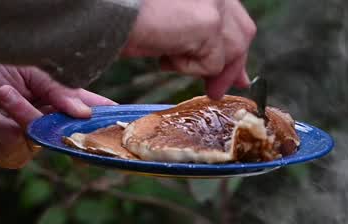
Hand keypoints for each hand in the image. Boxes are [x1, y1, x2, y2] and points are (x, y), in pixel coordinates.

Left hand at [0, 66, 113, 168]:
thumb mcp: (34, 73)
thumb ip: (61, 92)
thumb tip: (84, 114)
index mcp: (61, 106)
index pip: (94, 116)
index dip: (112, 125)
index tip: (128, 127)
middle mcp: (48, 129)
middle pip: (65, 134)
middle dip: (33, 112)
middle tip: (8, 92)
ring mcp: (28, 145)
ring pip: (33, 138)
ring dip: (12, 112)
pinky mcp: (5, 154)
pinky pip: (8, 144)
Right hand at [123, 0, 256, 98]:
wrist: (105, 10)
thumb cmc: (130, 15)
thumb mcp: (178, 27)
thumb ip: (208, 41)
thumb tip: (239, 77)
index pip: (236, 18)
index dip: (236, 47)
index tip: (237, 76)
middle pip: (243, 34)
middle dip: (232, 66)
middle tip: (215, 90)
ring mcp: (216, 4)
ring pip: (231, 51)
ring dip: (204, 67)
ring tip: (169, 61)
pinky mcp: (209, 24)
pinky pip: (212, 64)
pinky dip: (187, 68)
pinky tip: (162, 55)